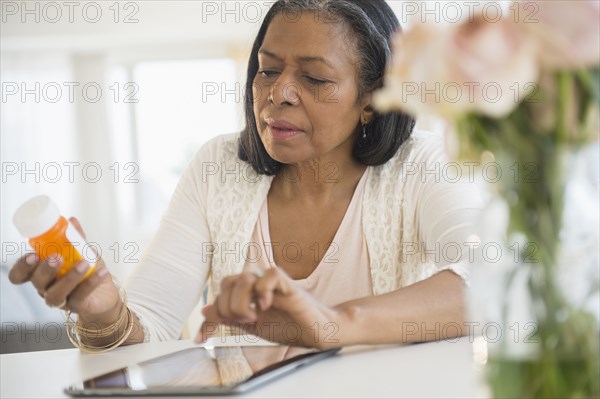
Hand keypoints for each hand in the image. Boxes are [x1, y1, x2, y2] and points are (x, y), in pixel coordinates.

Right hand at [8, 217, 120, 321]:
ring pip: (55, 294)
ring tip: (84, 263)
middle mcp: (46, 288)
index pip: (19, 275)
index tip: (33, 255)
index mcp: (41, 274)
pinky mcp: (77, 306)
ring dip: (69, 278)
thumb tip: (72, 220)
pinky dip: (92, 282)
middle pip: (37, 282)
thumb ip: (76, 239)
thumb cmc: (87, 271)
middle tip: (56, 257)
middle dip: (45, 270)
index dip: (21, 267)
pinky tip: (103, 271)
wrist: (105, 294)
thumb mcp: (82, 252)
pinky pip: (80, 296)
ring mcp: (61, 299)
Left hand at [197, 268, 342, 348]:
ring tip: (254, 317)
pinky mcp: (287, 284)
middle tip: (244, 323)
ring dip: (241, 302)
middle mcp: (257, 285)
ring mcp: (272, 283)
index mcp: (248, 294)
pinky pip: (269, 275)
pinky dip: (263, 292)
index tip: (201, 340)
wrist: (315, 332)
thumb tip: (205, 310)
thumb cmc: (288, 326)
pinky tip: (266, 306)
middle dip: (228, 308)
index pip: (219, 295)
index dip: (209, 318)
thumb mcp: (253, 326)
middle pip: (227, 282)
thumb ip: (230, 317)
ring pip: (243, 278)